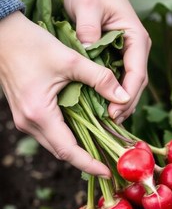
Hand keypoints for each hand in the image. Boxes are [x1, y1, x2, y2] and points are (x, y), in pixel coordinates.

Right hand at [0, 12, 132, 175]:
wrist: (3, 35)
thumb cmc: (32, 44)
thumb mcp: (70, 59)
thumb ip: (99, 78)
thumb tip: (123, 97)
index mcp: (39, 114)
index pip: (68, 151)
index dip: (89, 164)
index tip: (108, 172)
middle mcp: (29, 123)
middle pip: (61, 152)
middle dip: (86, 161)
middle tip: (110, 163)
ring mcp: (25, 120)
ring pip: (55, 144)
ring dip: (77, 149)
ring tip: (101, 149)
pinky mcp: (25, 114)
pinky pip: (49, 133)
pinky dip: (67, 136)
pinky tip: (83, 131)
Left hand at [63, 0, 150, 123]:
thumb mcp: (86, 4)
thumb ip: (89, 28)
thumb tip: (88, 52)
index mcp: (136, 38)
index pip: (137, 74)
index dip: (126, 95)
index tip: (113, 112)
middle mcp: (137, 49)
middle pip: (136, 85)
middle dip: (125, 105)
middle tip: (110, 123)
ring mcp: (130, 54)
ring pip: (130, 86)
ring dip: (121, 104)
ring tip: (108, 122)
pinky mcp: (119, 57)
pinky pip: (120, 81)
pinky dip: (113, 95)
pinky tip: (104, 108)